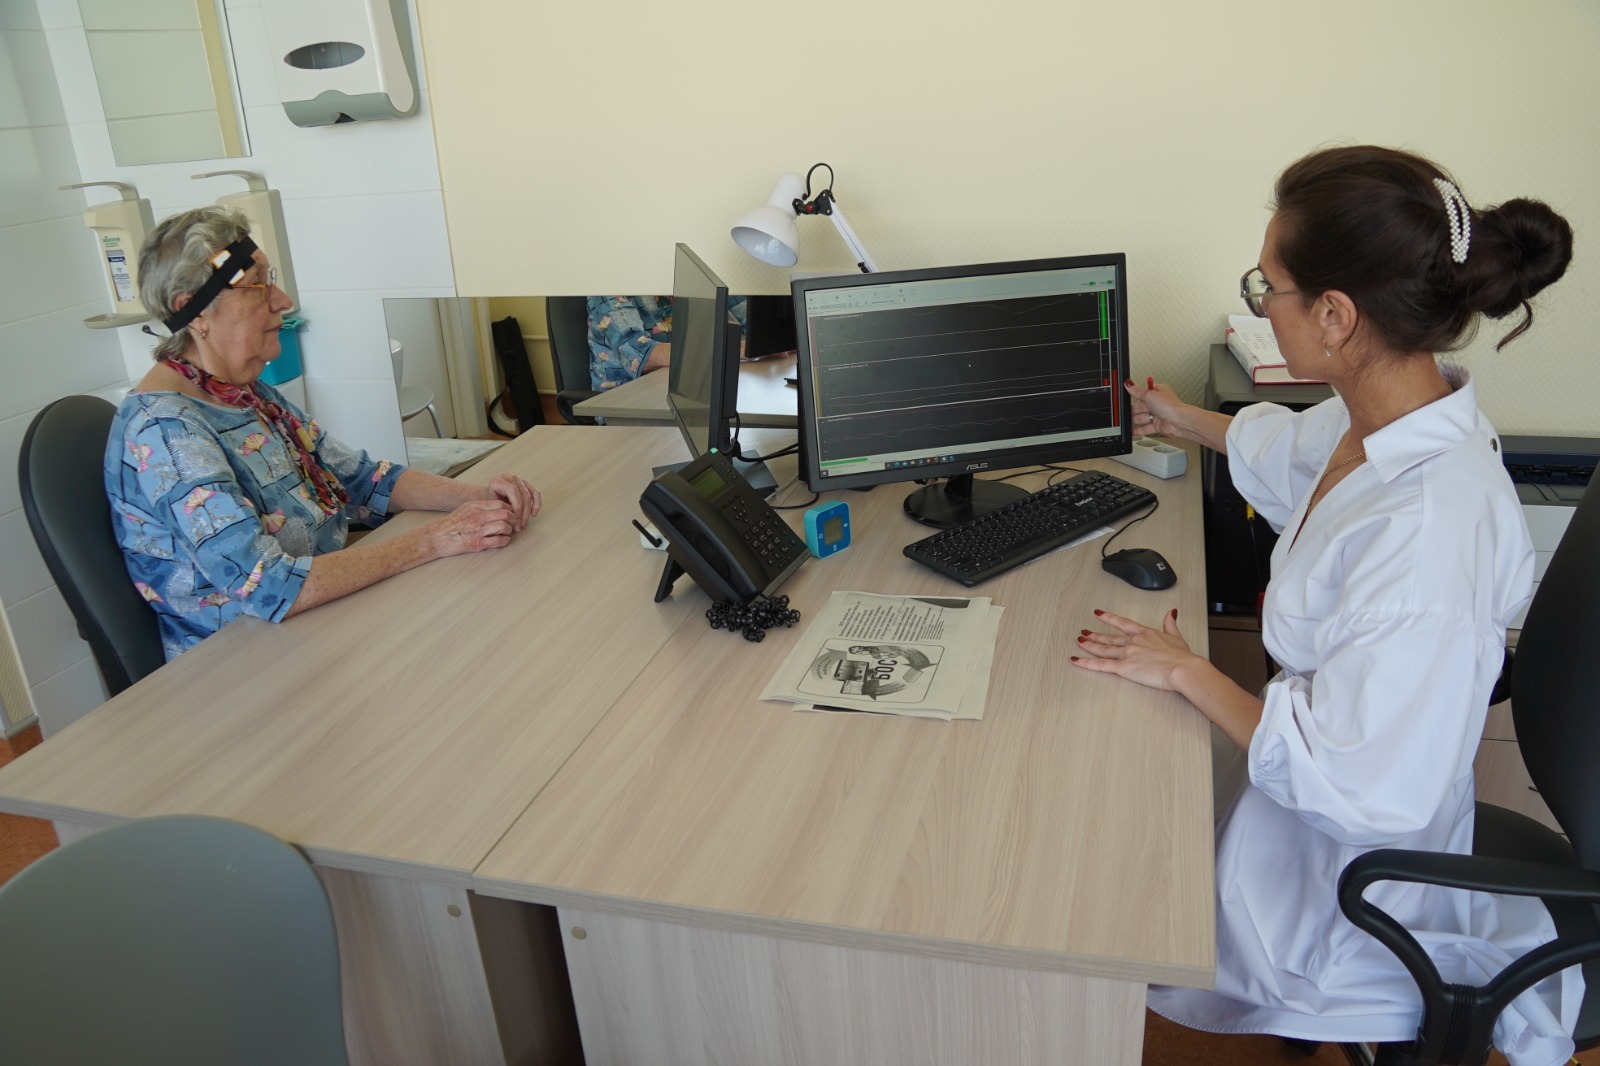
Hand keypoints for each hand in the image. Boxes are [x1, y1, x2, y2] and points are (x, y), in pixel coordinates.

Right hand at [430, 499, 516, 557]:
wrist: (436, 538)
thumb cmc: (451, 524)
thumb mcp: (465, 509)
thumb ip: (480, 507)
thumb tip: (498, 508)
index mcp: (475, 506)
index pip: (500, 504)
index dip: (511, 509)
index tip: (512, 514)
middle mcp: (477, 516)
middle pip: (505, 514)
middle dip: (514, 519)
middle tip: (516, 524)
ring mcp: (478, 530)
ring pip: (504, 527)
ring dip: (510, 531)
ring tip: (509, 532)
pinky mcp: (477, 544)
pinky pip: (498, 541)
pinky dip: (505, 541)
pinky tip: (504, 540)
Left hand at [485, 473, 540, 530]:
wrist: (490, 496)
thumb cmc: (489, 502)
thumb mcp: (490, 505)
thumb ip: (499, 509)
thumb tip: (510, 521)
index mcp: (498, 480)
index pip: (512, 492)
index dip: (516, 507)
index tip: (515, 521)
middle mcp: (509, 477)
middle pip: (522, 494)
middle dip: (522, 512)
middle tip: (519, 525)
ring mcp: (518, 480)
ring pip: (529, 495)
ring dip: (528, 511)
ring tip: (524, 523)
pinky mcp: (526, 484)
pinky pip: (535, 493)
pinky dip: (536, 504)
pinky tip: (534, 514)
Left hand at [1072, 608, 1199, 690]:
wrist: (1182, 668)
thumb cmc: (1182, 657)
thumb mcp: (1177, 636)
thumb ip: (1170, 624)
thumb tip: (1171, 613)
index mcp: (1144, 633)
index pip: (1122, 623)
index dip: (1109, 618)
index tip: (1099, 614)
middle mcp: (1133, 641)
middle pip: (1109, 638)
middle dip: (1095, 635)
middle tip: (1084, 633)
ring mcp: (1126, 653)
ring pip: (1103, 649)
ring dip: (1089, 646)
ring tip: (1079, 642)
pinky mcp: (1123, 667)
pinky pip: (1101, 665)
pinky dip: (1086, 662)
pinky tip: (1076, 660)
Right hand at [1125, 378, 1187, 438]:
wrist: (1179, 421)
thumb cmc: (1170, 406)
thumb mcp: (1149, 395)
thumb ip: (1137, 391)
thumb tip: (1128, 383)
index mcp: (1158, 391)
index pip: (1143, 392)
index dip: (1135, 394)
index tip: (1126, 397)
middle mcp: (1158, 403)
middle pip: (1141, 406)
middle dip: (1133, 409)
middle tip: (1124, 411)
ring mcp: (1158, 415)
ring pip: (1142, 418)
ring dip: (1134, 420)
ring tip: (1126, 421)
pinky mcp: (1158, 426)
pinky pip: (1146, 428)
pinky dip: (1138, 430)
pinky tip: (1132, 431)